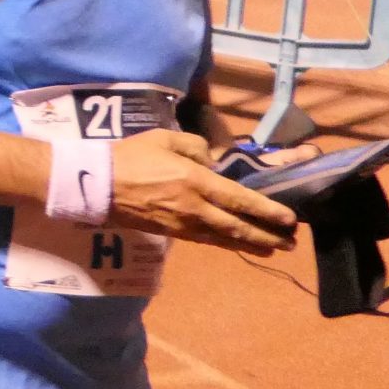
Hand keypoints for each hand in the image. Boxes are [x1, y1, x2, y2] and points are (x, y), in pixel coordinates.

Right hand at [110, 129, 296, 254]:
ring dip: (252, 245)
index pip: (241, 200)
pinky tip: (237, 245)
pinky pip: (206, 240)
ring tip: (273, 250)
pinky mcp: (172, 233)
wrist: (97, 185)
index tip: (290, 219)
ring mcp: (184, 224)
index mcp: (197, 181)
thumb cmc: (132, 157)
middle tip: (290, 242)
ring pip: (225, 239)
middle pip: (238, 227)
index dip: (268, 211)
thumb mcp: (166, 138)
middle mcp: (196, 208)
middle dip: (267, 236)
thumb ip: (196, 147)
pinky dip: (227, 244)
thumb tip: (211, 163)